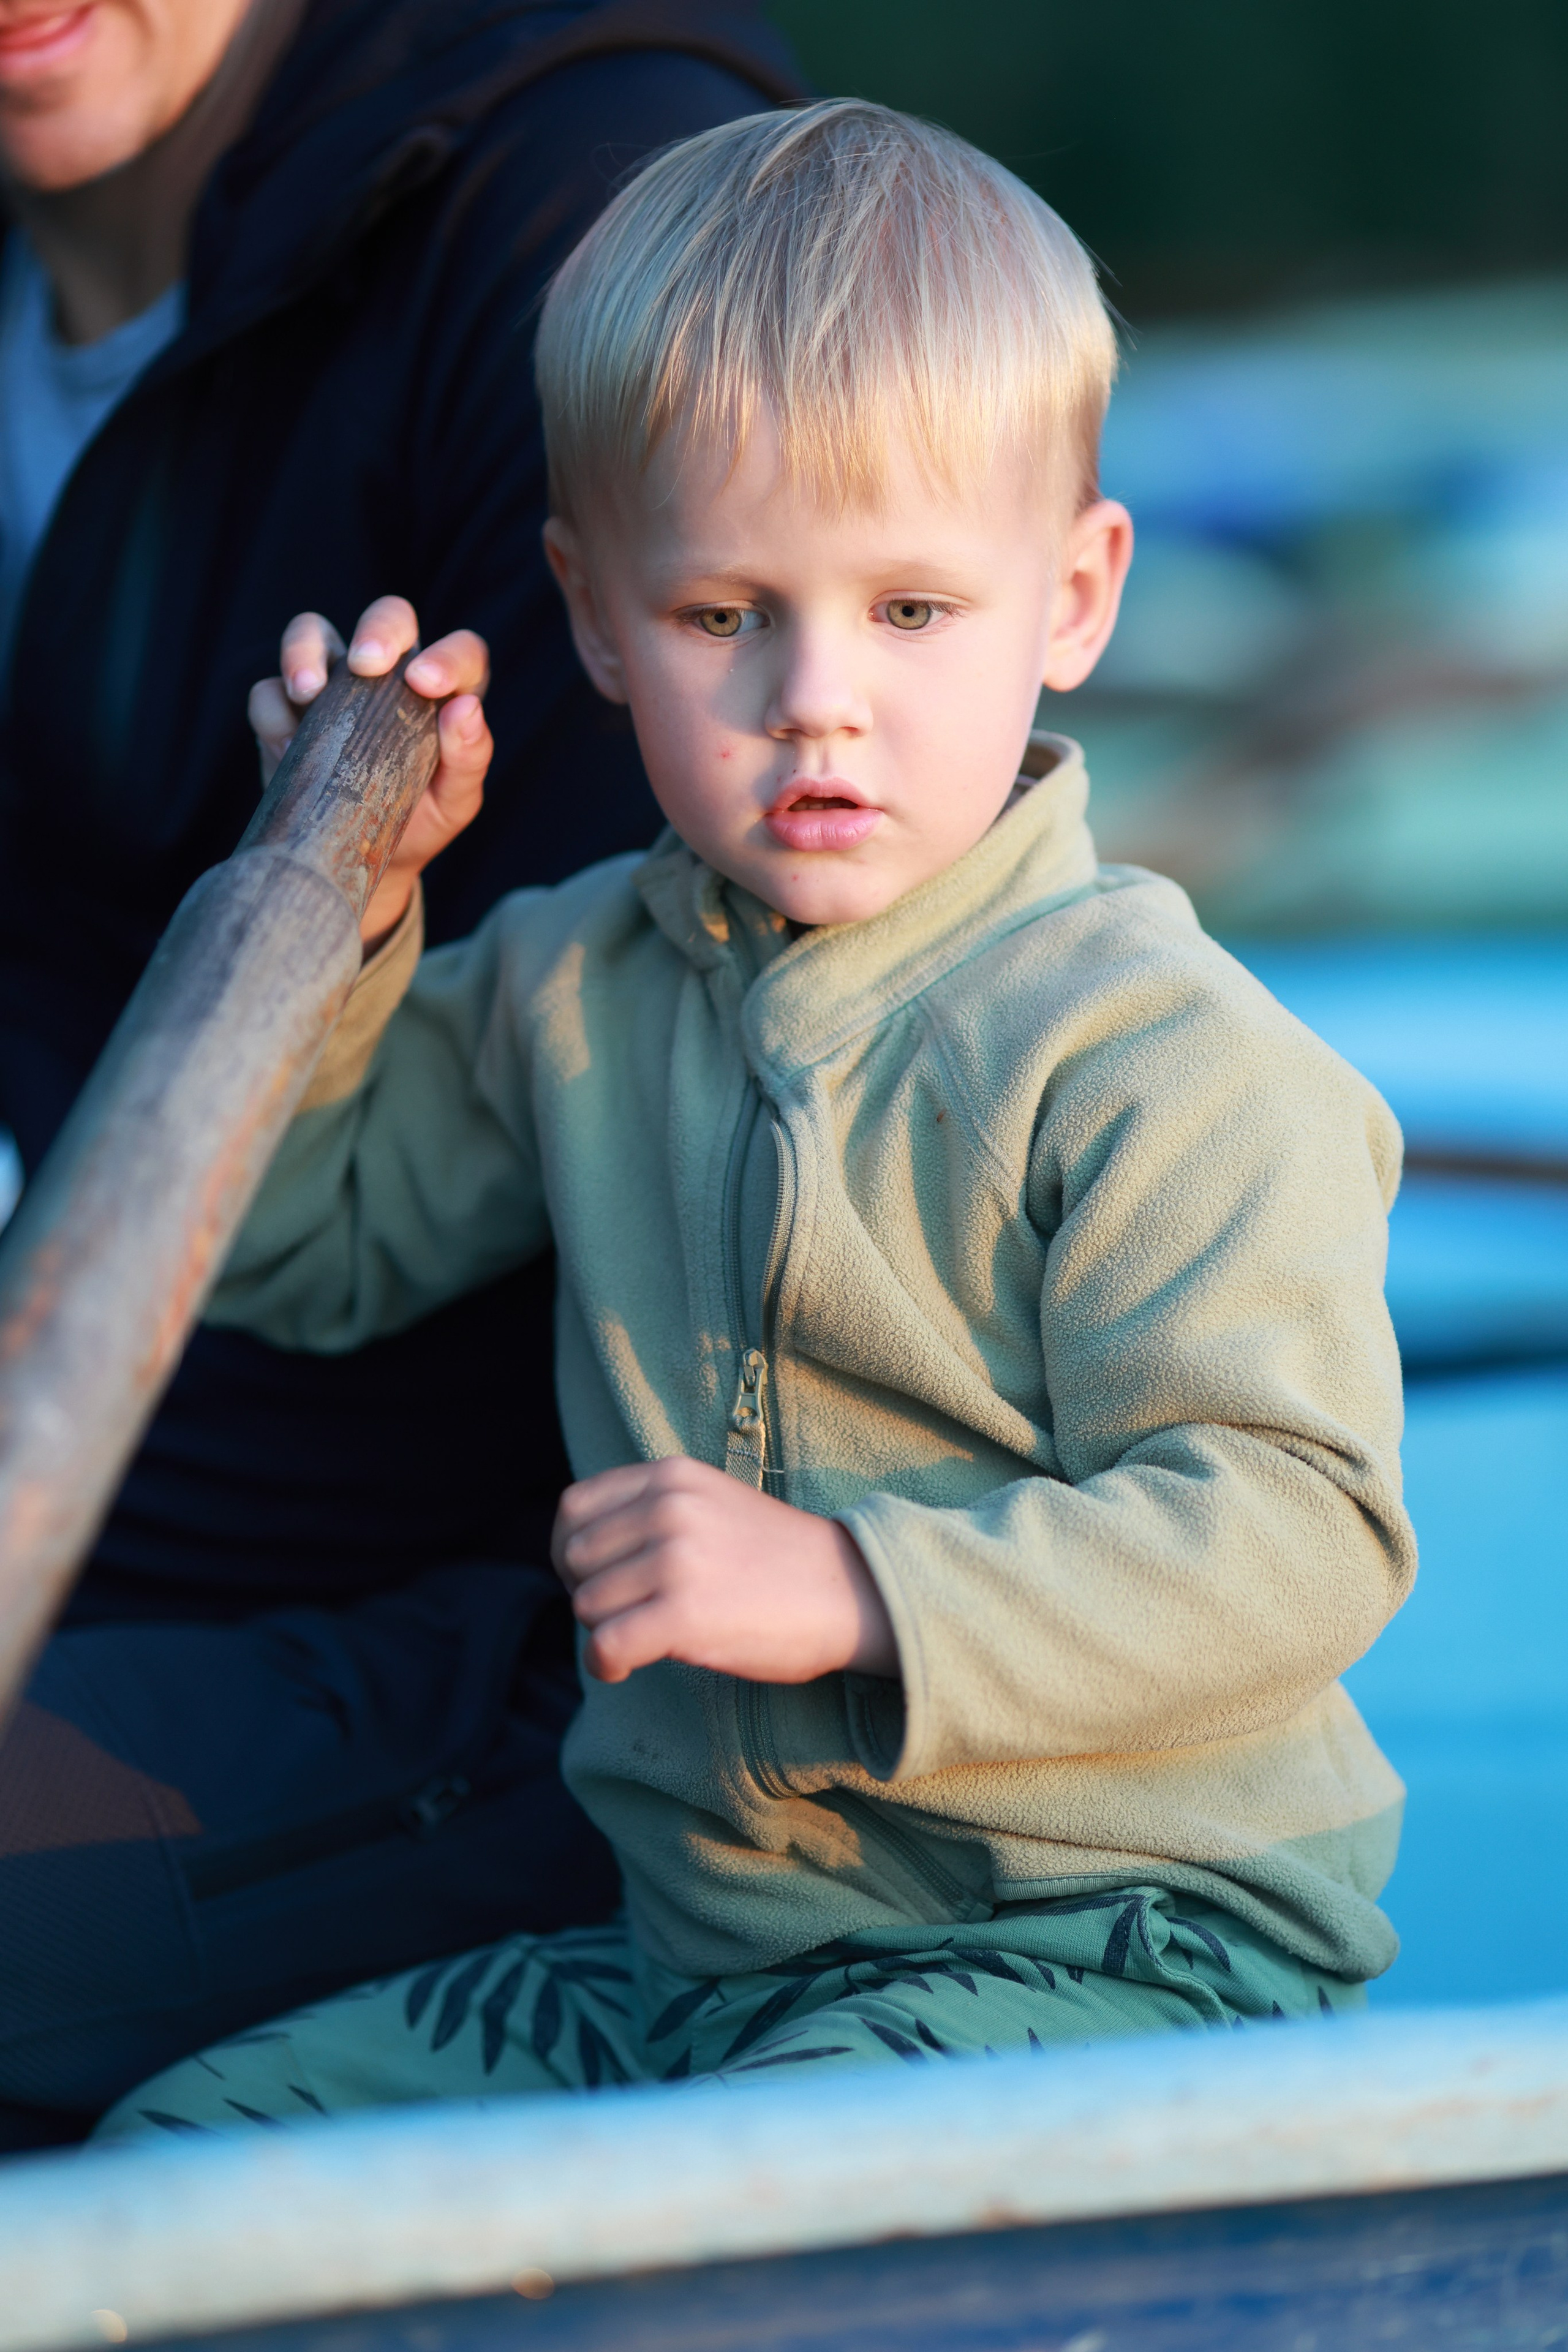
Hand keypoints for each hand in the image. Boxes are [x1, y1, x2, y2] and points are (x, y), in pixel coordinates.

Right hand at [248, 595, 493, 949]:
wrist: (366, 863)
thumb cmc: (420, 822)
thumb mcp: (455, 802)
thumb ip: (469, 758)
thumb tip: (465, 709)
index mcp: (442, 693)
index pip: (460, 651)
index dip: (446, 656)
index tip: (424, 683)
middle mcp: (388, 677)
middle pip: (386, 618)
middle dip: (376, 630)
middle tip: (366, 667)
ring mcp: (332, 688)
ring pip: (312, 632)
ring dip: (304, 651)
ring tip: (306, 692)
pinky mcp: (285, 714)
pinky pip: (267, 694)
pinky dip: (273, 714)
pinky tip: (287, 748)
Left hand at [552, 1456, 898, 1685]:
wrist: (849, 1591)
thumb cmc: (779, 1559)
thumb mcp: (711, 1503)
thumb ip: (654, 1511)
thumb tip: (583, 1553)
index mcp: (671, 1477)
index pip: (574, 1509)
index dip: (572, 1551)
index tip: (597, 1579)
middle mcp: (668, 1508)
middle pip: (574, 1558)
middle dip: (588, 1593)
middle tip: (623, 1615)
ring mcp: (675, 1559)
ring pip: (586, 1604)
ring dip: (603, 1631)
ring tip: (639, 1639)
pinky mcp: (684, 1614)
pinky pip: (605, 1645)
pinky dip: (604, 1664)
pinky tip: (623, 1669)